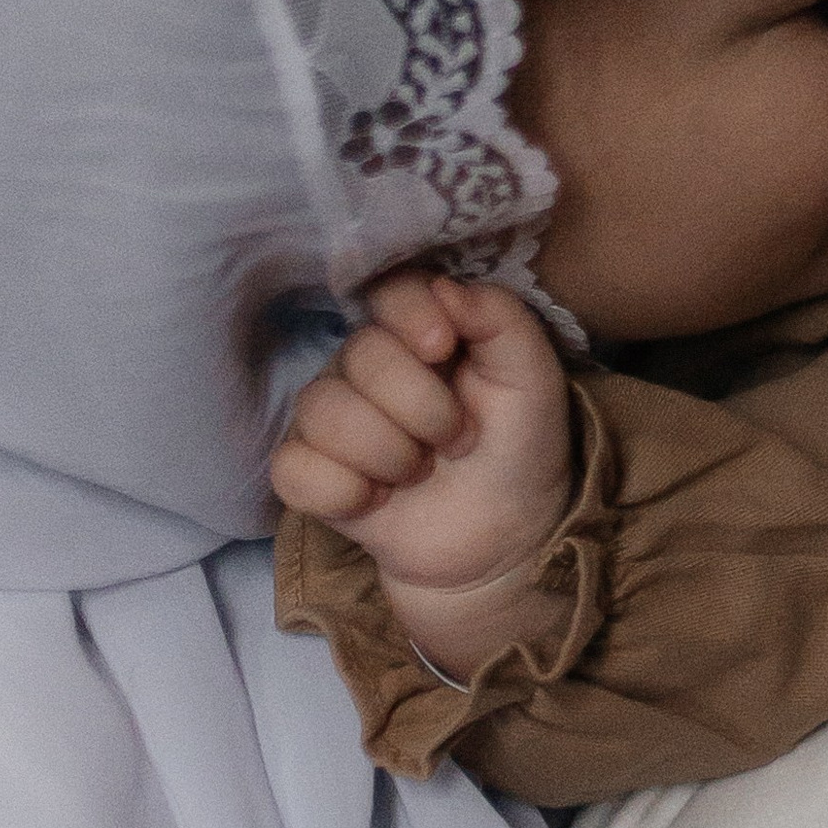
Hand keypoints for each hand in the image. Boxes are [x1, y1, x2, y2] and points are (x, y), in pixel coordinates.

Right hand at [268, 271, 574, 677]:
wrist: (503, 539)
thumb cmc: (518, 450)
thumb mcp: (534, 381)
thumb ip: (501, 320)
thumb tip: (444, 289)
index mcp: (419, 332)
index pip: (388, 290)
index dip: (411, 315)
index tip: (442, 349)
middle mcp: (365, 365)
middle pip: (362, 355)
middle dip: (424, 409)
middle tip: (459, 441)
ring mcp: (330, 418)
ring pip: (325, 412)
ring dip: (390, 454)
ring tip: (422, 472)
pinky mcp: (307, 473)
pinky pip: (293, 469)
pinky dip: (342, 491)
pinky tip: (377, 501)